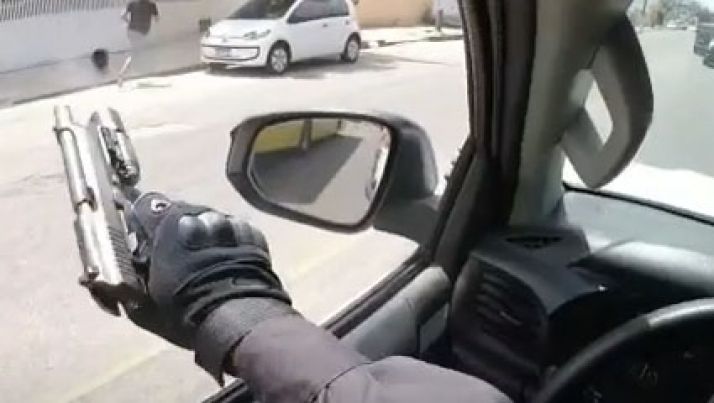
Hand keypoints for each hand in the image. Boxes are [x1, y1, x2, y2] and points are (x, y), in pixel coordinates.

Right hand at [126, 193, 292, 359]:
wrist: (239, 320)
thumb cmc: (184, 312)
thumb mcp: (143, 305)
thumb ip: (124, 282)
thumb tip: (102, 276)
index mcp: (166, 223)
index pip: (146, 205)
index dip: (142, 221)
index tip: (143, 239)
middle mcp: (199, 213)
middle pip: (181, 213)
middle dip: (177, 231)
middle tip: (178, 258)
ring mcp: (230, 222)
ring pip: (210, 222)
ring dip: (205, 236)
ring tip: (207, 265)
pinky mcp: (253, 233)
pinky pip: (236, 232)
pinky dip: (230, 244)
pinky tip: (230, 267)